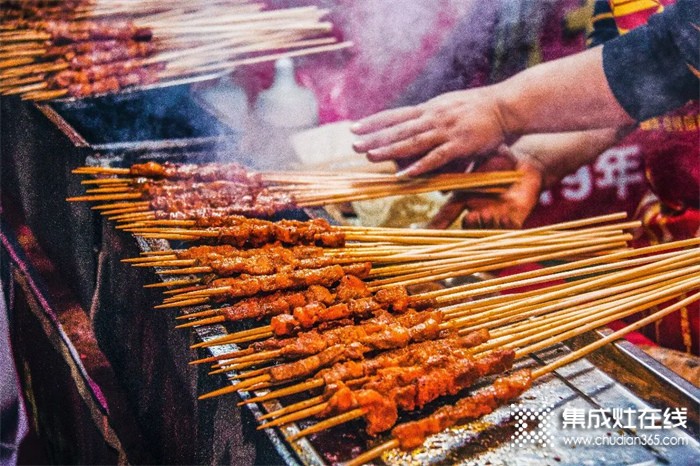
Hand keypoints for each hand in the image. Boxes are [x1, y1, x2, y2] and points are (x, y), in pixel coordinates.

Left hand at [351, 88, 508, 176]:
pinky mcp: (461, 144)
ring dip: (390, 150)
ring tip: (371, 157)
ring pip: (413, 142)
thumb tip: (416, 125)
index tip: (355, 127)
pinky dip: (419, 166)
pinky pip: (436, 158)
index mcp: (430, 109)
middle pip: (399, 129)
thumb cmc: (481, 108)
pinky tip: (404, 175)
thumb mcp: (451, 106)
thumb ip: (433, 117)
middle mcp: (434, 117)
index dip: (374, 122)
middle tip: (354, 145)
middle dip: (375, 137)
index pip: (396, 115)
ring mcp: (446, 130)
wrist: (508, 106)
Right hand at [427, 147, 543, 229]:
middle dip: (469, 224)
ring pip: (487, 230)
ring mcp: (496, 217)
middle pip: (467, 227)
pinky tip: (504, 217)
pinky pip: (509, 230)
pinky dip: (505, 226)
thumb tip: (439, 162)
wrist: (526, 163)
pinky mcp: (515, 219)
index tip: (425, 232)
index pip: (447, 214)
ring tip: (487, 214)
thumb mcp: (478, 160)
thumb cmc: (499, 159)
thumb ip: (462, 164)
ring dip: (486, 225)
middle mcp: (478, 211)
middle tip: (472, 215)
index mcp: (465, 198)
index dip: (437, 224)